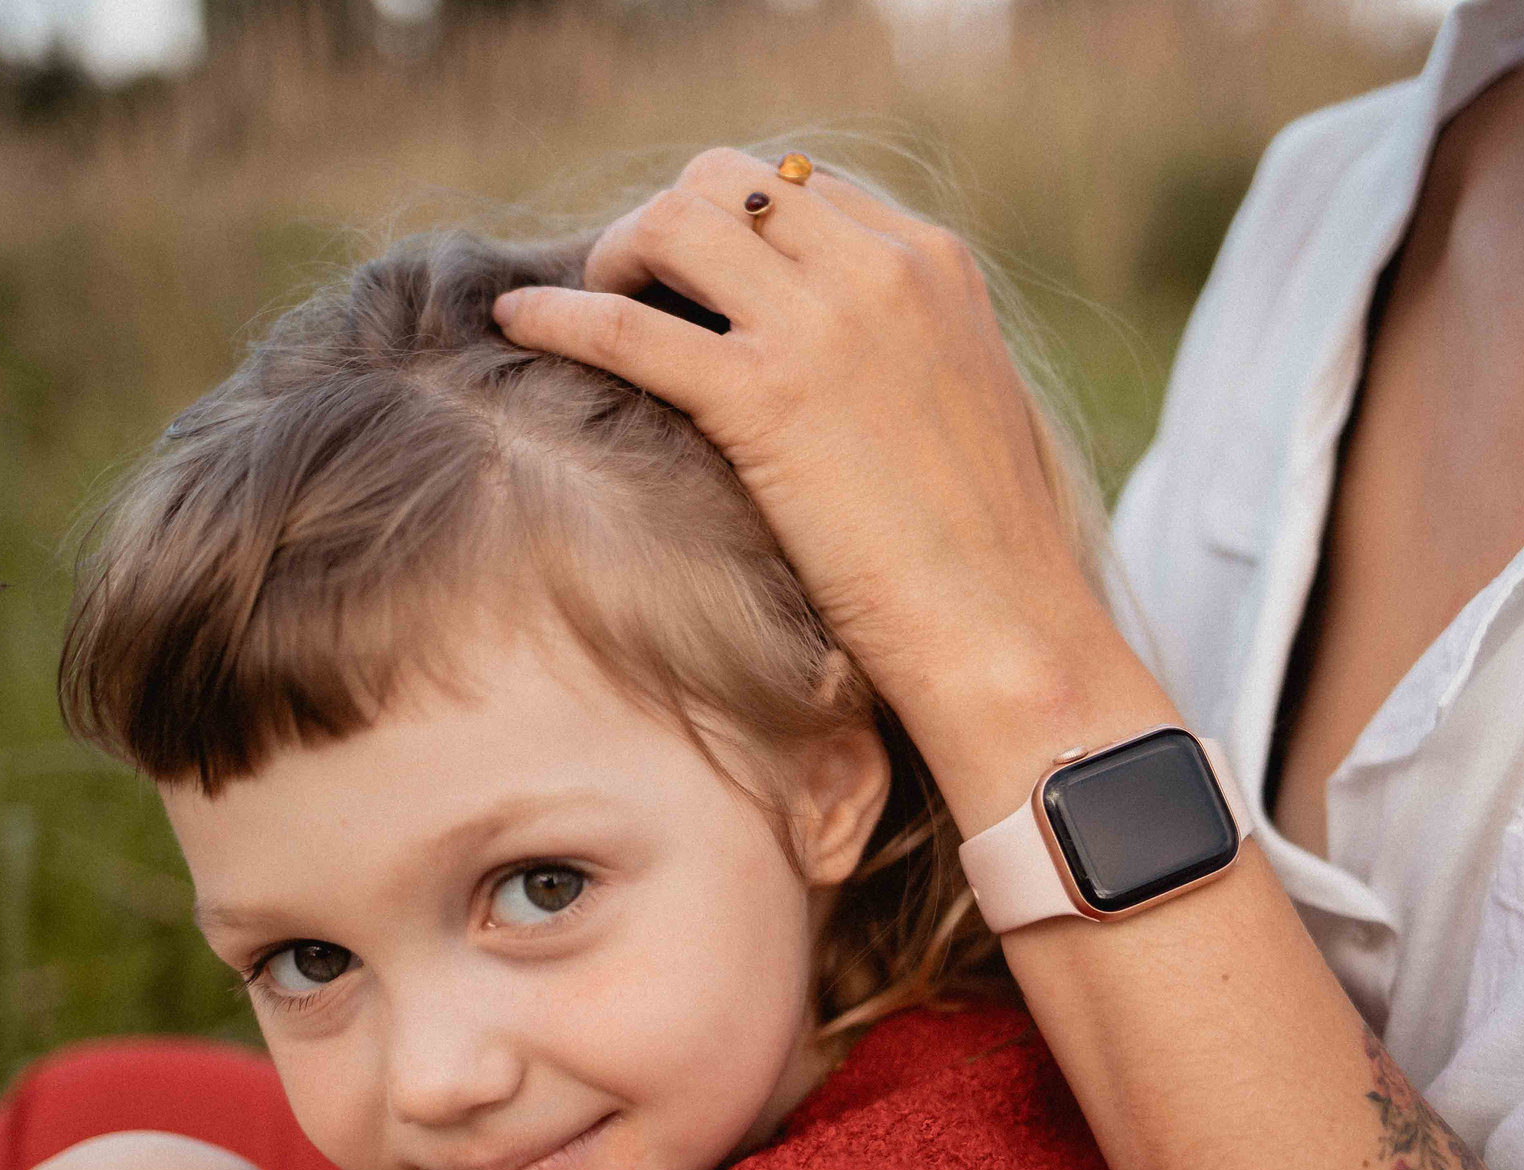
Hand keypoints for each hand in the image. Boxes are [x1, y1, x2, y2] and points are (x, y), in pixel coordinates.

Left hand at [492, 149, 1138, 775]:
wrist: (1006, 633)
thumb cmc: (984, 554)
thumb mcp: (960, 403)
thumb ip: (899, 346)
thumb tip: (814, 351)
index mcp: (936, 262)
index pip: (801, 187)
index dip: (732, 225)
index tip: (694, 279)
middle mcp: (883, 270)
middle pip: (729, 182)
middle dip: (667, 223)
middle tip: (636, 291)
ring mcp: (825, 327)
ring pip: (673, 223)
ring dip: (614, 255)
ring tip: (593, 308)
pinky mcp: (768, 400)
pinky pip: (628, 327)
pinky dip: (560, 316)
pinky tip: (516, 321)